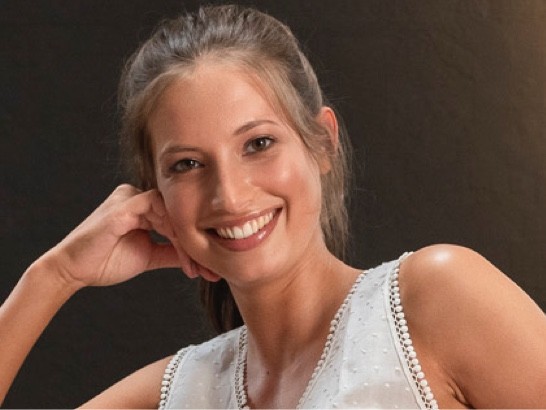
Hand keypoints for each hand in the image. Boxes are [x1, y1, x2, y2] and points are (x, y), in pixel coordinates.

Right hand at [40, 184, 219, 288]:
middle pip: (179, 215)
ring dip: (186, 241)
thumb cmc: (106, 261)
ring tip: (195, 265)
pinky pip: (156, 208)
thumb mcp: (149, 256)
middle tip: (211, 269)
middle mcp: (139, 198)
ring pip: (172, 212)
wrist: (74, 270)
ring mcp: (131, 198)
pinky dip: (171, 229)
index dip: (195, 243)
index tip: (210, 268)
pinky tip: (181, 248)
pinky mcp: (124, 205)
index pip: (179, 219)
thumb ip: (172, 252)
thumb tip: (198, 256)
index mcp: (144, 207)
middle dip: (196, 244)